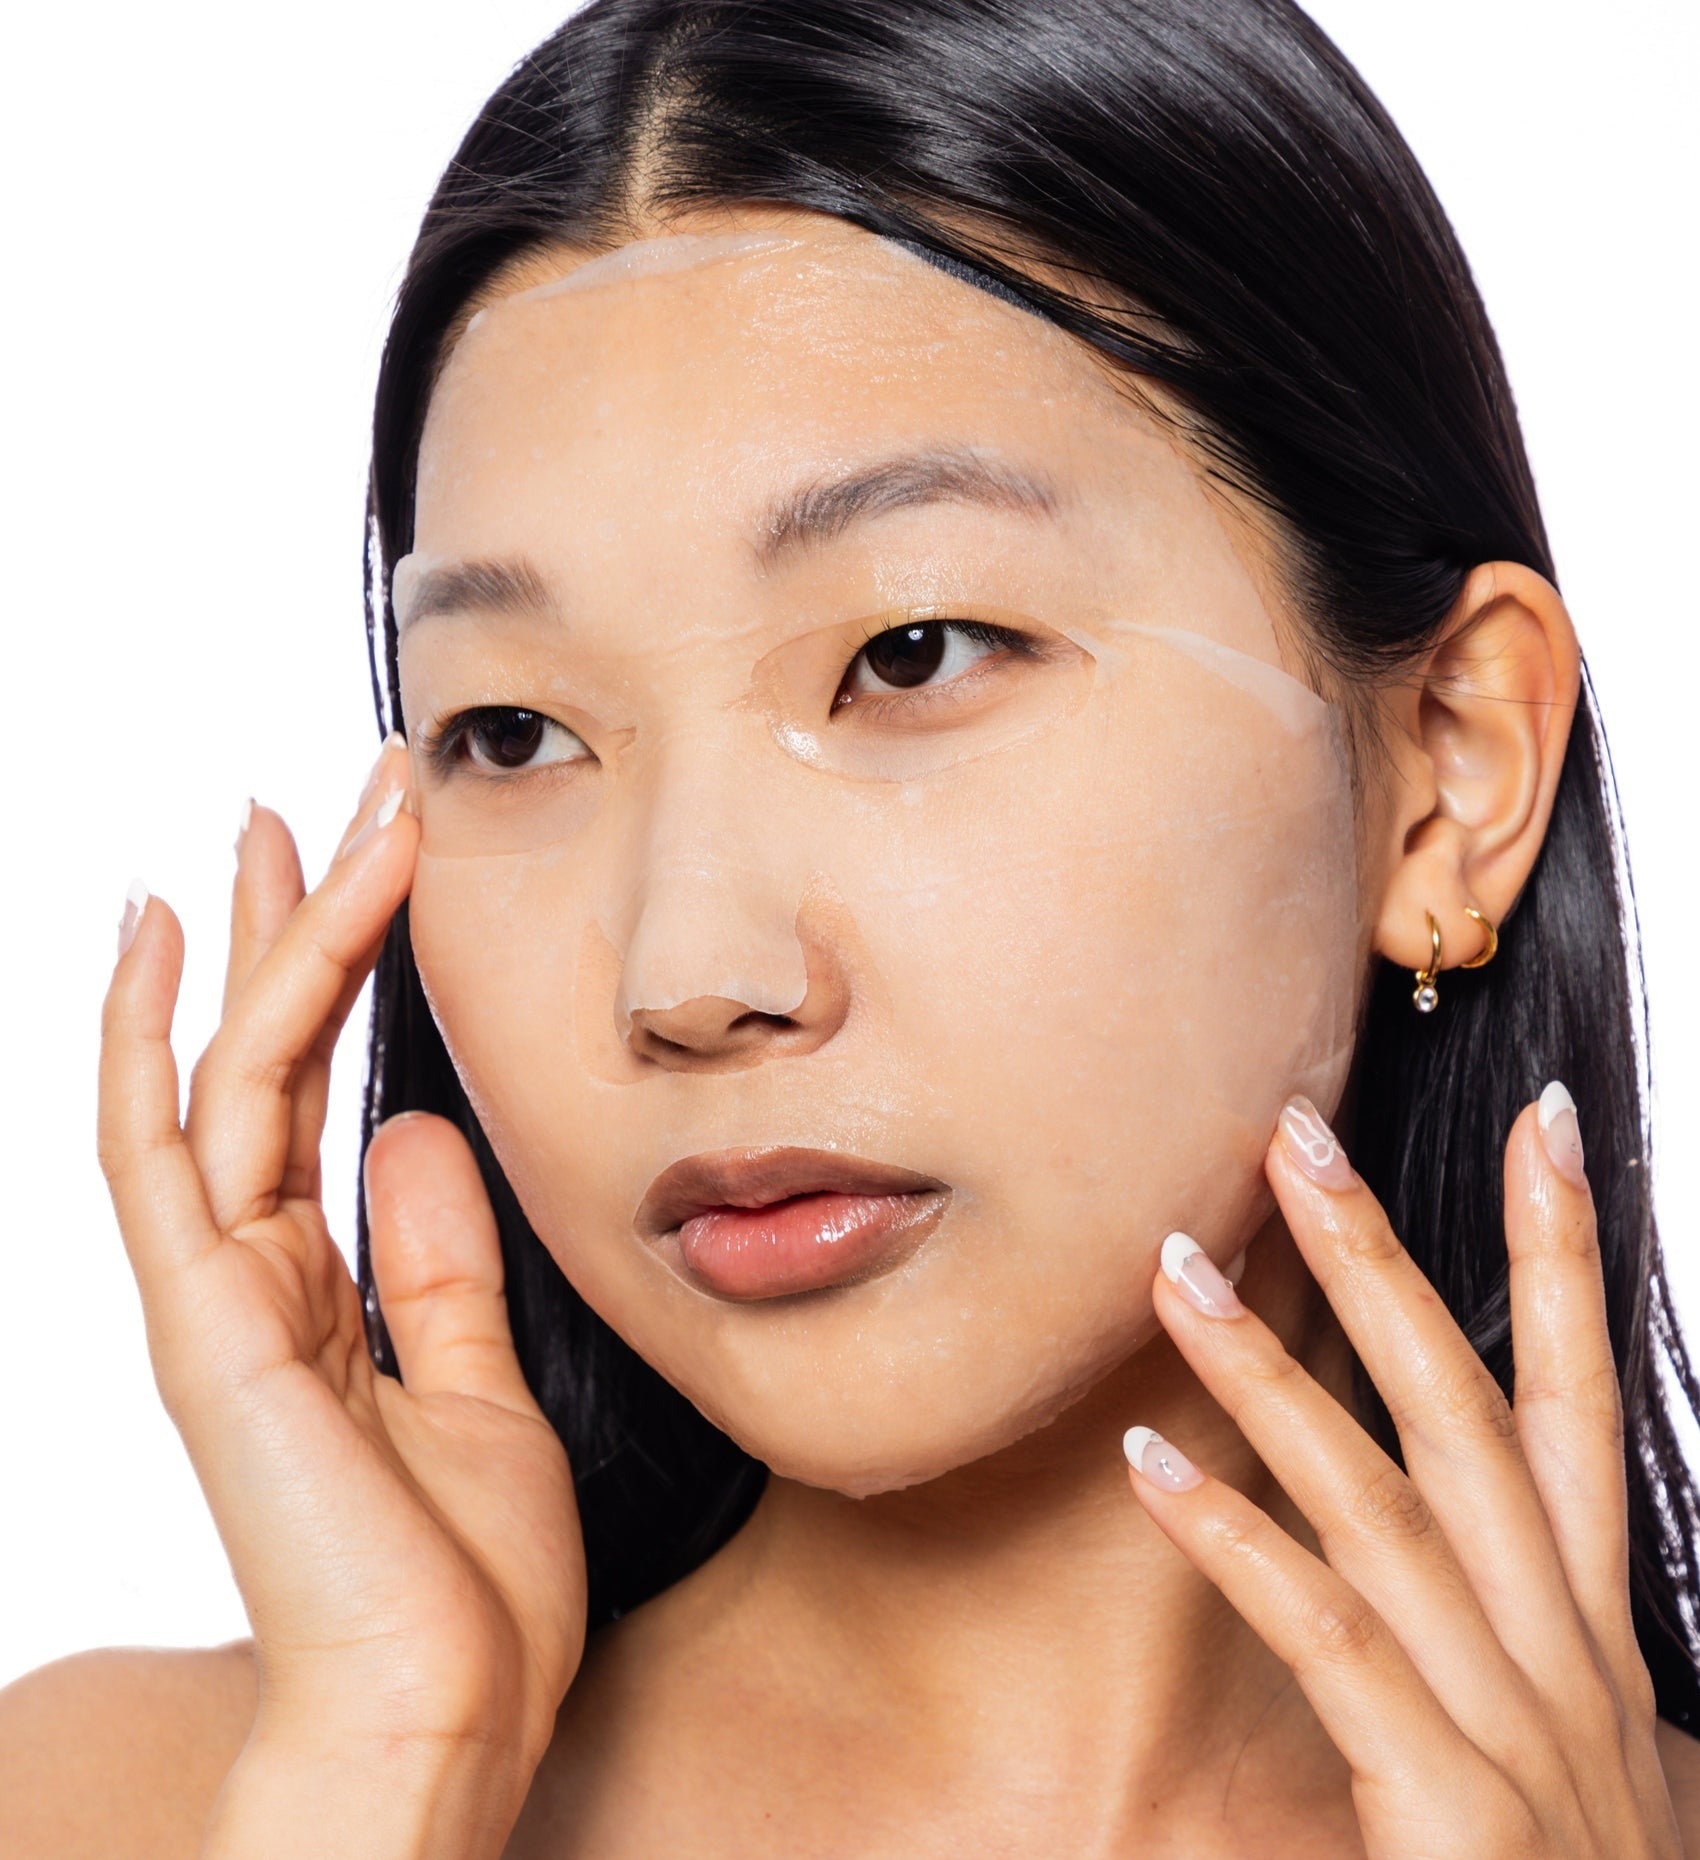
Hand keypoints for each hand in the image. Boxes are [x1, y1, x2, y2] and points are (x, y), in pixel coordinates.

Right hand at [96, 741, 584, 1846]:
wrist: (448, 1715)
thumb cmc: (465, 1582)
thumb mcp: (477, 1381)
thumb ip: (438, 1262)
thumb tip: (424, 1137)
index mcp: (319, 1290)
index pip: (314, 1095)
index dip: (338, 976)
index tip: (372, 869)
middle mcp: (253, 1276)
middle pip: (258, 1059)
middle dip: (290, 924)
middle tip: (321, 799)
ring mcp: (218, 1296)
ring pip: (225, 1070)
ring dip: (260, 938)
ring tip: (283, 814)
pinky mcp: (207, 1323)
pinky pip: (163, 1150)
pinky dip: (152, 1035)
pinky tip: (161, 932)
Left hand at [1123, 1089, 1684, 1857]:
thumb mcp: (1549, 1752)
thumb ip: (1496, 1643)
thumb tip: (1422, 1553)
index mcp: (1586, 1624)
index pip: (1581, 1402)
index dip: (1566, 1256)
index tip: (1545, 1121)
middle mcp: (1561, 1650)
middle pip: (1470, 1410)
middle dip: (1383, 1261)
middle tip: (1292, 1135)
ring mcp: (1513, 1724)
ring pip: (1382, 1500)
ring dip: (1268, 1376)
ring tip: (1169, 1271)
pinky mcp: (1452, 1806)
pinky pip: (1332, 1639)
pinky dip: (1239, 1544)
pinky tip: (1148, 1467)